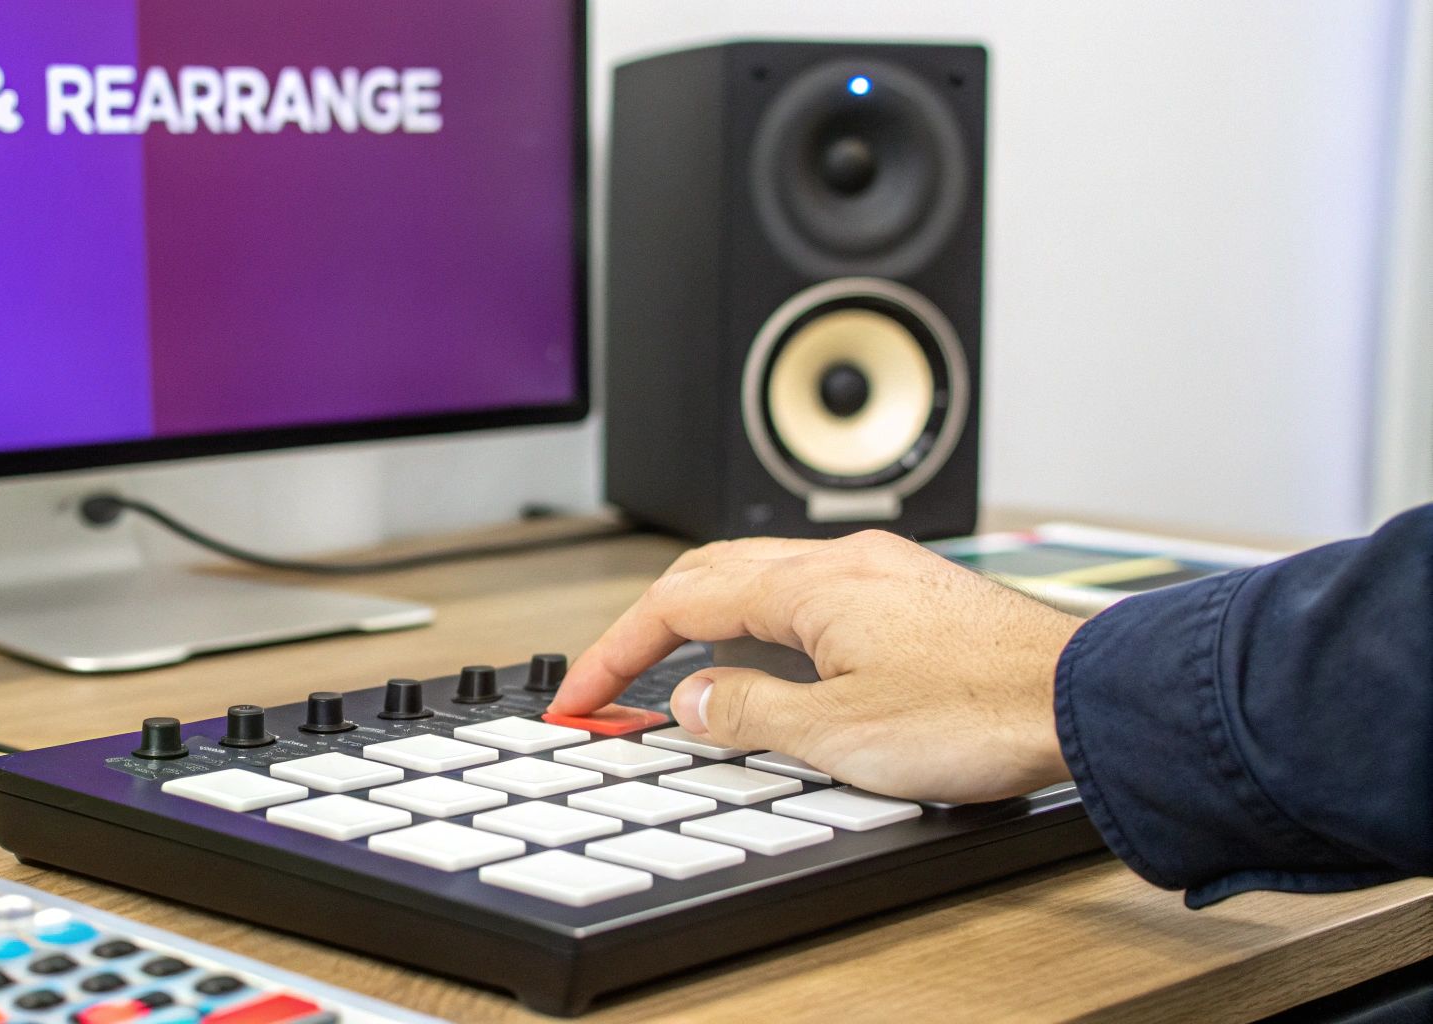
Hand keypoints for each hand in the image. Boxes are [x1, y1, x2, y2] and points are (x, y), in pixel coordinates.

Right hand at [549, 531, 1084, 803]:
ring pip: (764, 579)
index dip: (618, 648)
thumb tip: (696, 698)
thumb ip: (751, 710)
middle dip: (651, 623)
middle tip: (614, 674)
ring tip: (682, 669)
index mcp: (811, 583)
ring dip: (708, 620)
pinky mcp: (916, 596)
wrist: (1088, 701)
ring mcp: (884, 572)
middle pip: (713, 572)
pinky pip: (813, 595)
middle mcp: (845, 561)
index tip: (584, 691)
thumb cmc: (982, 709)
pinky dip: (765, 625)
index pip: (679, 600)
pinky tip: (776, 662)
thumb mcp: (839, 732)